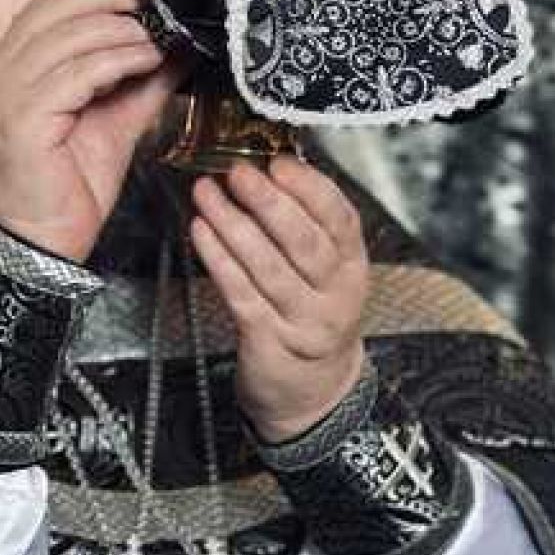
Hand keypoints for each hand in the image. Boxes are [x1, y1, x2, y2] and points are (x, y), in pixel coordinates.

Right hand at [0, 0, 186, 261]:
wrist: (46, 240)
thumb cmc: (73, 184)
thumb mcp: (116, 117)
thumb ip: (141, 78)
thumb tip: (179, 44)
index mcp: (12, 66)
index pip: (48, 3)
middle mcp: (0, 73)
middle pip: (55, 8)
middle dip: (112, 2)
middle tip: (157, 9)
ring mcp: (6, 94)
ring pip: (69, 38)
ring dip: (122, 32)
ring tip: (158, 41)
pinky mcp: (22, 119)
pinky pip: (76, 74)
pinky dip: (117, 62)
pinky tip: (146, 63)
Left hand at [188, 158, 369, 443]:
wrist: (313, 392)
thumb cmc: (312, 315)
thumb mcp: (327, 272)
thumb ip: (307, 226)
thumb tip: (269, 168)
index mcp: (354, 265)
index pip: (340, 219)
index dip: (310, 188)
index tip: (279, 162)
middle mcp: (337, 294)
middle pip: (304, 242)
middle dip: (268, 203)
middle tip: (238, 172)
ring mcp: (305, 321)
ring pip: (268, 267)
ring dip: (233, 225)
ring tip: (206, 194)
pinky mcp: (270, 341)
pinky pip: (241, 294)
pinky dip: (218, 260)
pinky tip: (201, 233)